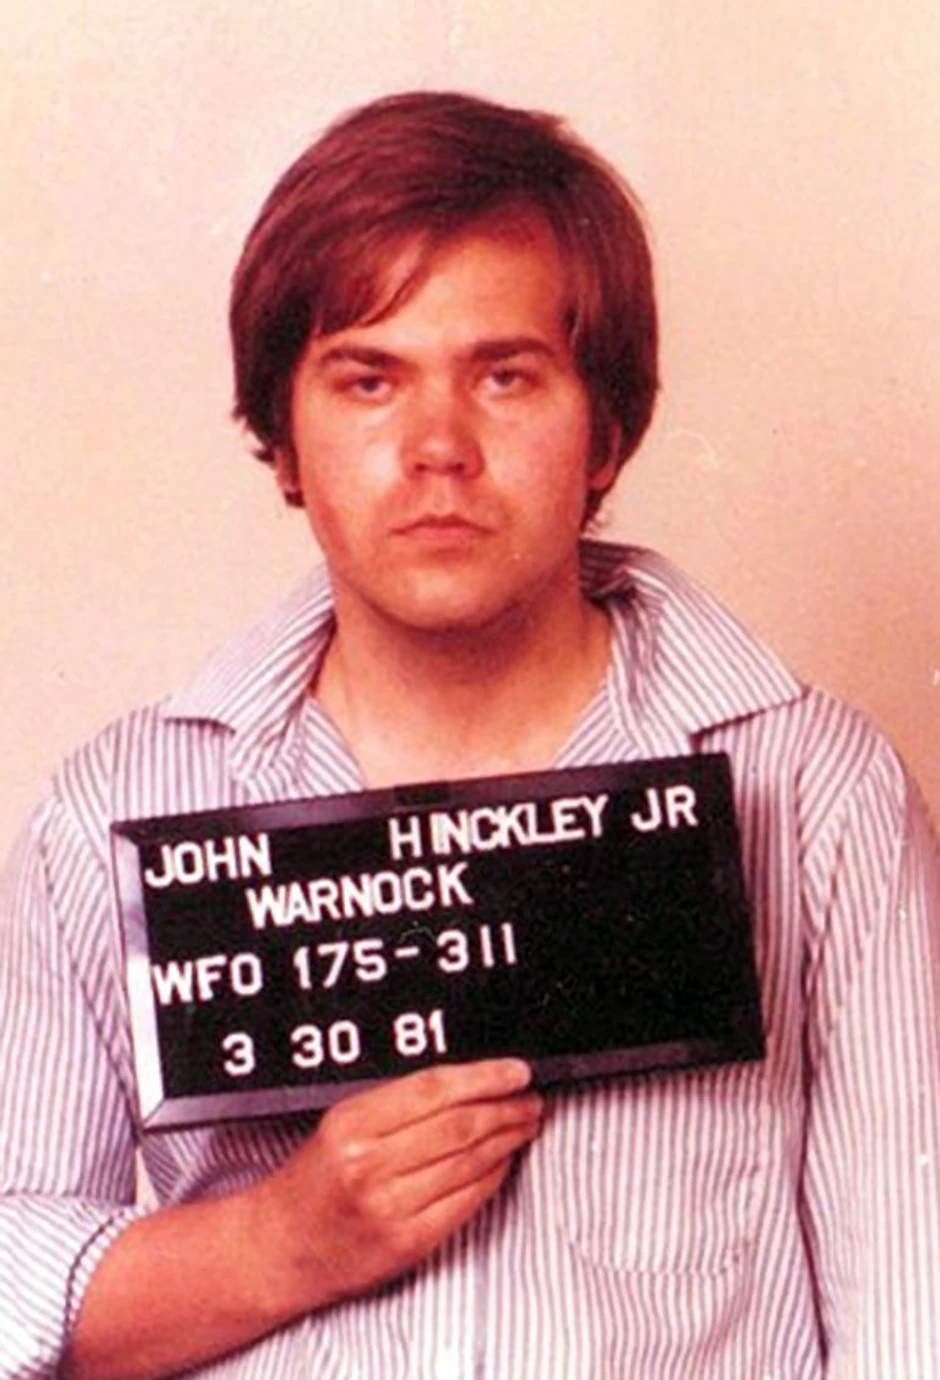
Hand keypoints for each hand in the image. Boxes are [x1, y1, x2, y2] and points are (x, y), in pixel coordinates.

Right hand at [250, 1059, 542, 1311]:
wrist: (281, 1246)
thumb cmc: (316, 1178)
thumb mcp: (342, 1124)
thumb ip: (398, 1105)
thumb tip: (470, 1083)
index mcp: (352, 1124)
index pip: (433, 1089)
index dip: (484, 1077)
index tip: (516, 1070)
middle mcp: (369, 1165)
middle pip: (459, 1126)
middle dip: (507, 1108)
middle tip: (531, 1098)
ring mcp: (390, 1208)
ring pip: (469, 1163)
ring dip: (508, 1140)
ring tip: (526, 1124)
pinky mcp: (407, 1244)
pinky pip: (466, 1202)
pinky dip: (494, 1177)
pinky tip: (505, 1161)